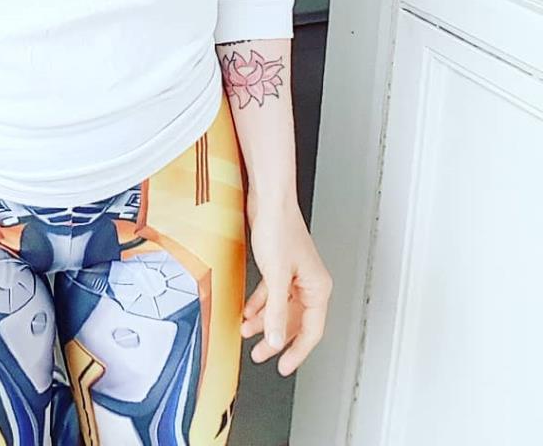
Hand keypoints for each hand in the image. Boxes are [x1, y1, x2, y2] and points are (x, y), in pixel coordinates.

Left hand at [241, 197, 331, 376]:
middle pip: (295, 321)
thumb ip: (276, 311)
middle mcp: (309, 283)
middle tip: (260, 354)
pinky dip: (260, 304)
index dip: (297, 352)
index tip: (283, 366)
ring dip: (264, 321)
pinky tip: (248, 312)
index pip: (311, 331)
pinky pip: (272, 294)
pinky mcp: (280, 265)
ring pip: (281, 308)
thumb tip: (276, 340)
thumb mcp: (276, 276)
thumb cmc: (279, 227)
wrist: (269, 199)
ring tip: (246, 332)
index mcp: (318, 287)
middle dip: (276, 338)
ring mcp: (294, 274)